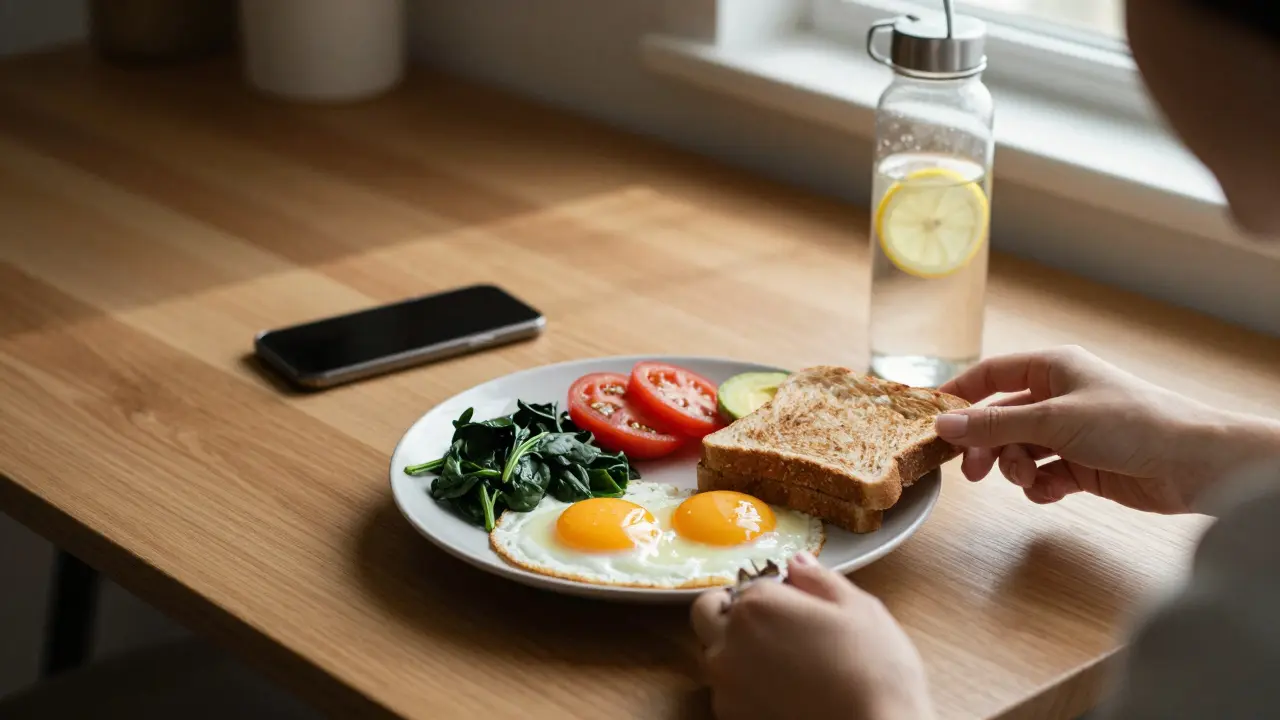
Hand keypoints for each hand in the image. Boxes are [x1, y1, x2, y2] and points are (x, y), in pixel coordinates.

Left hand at [691, 553, 933, 719]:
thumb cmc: (874, 669)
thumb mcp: (859, 609)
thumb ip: (819, 580)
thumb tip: (798, 563)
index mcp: (757, 604)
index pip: (750, 583)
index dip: (776, 592)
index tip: (799, 605)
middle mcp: (729, 641)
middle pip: (709, 614)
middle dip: (732, 614)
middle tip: (773, 629)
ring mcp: (725, 684)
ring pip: (715, 654)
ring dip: (736, 652)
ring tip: (785, 667)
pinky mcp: (732, 718)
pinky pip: (727, 692)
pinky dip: (745, 689)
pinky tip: (785, 694)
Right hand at [935, 345, 1279, 513]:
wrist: (1193, 464)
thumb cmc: (1131, 423)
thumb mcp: (1053, 420)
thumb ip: (994, 425)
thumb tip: (943, 426)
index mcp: (1053, 368)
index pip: (990, 375)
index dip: (960, 397)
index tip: (932, 422)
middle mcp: (1059, 397)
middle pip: (1000, 418)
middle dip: (985, 444)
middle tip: (972, 471)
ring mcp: (1071, 432)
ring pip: (1020, 449)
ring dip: (1015, 467)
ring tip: (1027, 478)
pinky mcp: (1085, 465)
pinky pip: (1044, 475)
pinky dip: (1040, 486)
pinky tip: (1049, 491)